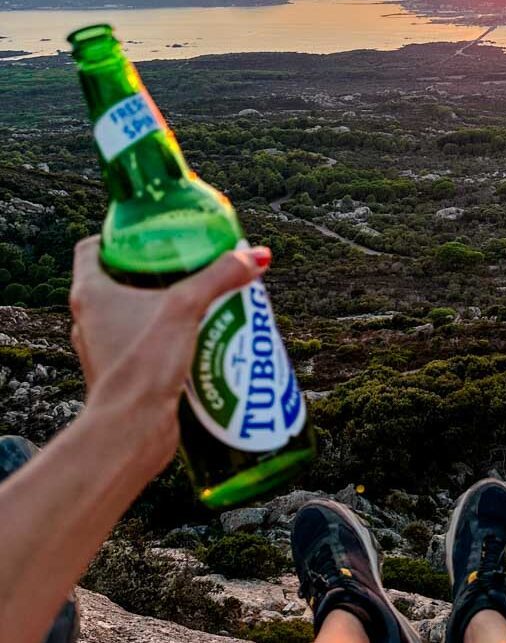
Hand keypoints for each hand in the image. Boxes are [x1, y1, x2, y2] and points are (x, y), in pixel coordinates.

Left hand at [69, 236, 270, 468]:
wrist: (130, 432)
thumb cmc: (141, 368)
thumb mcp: (185, 309)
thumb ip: (220, 278)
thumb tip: (254, 257)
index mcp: (91, 294)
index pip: (94, 247)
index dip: (122, 234)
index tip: (156, 232)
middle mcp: (91, 319)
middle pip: (121, 278)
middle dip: (158, 270)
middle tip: (191, 263)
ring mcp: (106, 347)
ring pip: (134, 312)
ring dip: (166, 304)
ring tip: (203, 299)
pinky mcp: (124, 372)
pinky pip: (145, 342)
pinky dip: (168, 335)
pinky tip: (199, 336)